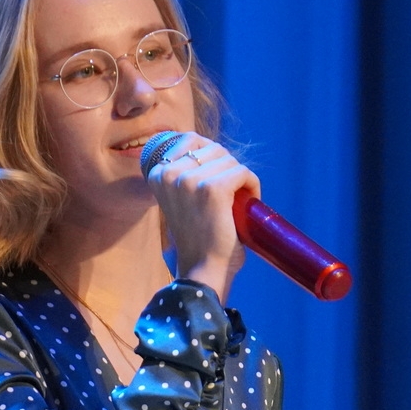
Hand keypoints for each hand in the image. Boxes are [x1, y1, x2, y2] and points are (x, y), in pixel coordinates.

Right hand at [143, 133, 258, 300]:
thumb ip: (186, 174)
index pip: (190, 139)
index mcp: (158, 173)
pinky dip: (252, 186)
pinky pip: (243, 172)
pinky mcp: (213, 189)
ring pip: (229, 160)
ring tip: (240, 201)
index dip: (212, 156)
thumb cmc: (198, 238)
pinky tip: (250, 202)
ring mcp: (190, 180)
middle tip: (233, 195)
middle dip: (228, 168)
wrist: (203, 269)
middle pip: (213, 149)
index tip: (220, 179)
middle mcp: (170, 173)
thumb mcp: (182, 199)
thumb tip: (211, 148)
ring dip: (241, 179)